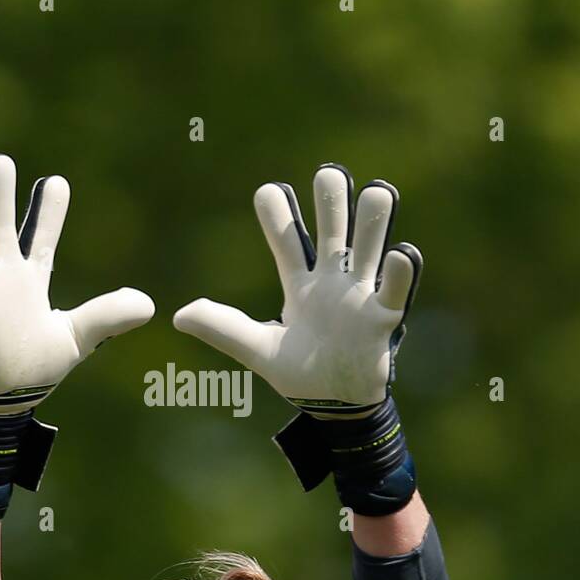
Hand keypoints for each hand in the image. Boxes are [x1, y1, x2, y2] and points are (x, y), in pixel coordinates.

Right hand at [0, 153, 154, 415]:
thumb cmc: (38, 367)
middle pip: (0, 224)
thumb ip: (107, 315)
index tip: (56, 182)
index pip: (42, 235)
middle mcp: (5, 274)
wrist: (7, 399)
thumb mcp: (78, 337)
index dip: (48, 209)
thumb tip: (148, 304)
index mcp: (32, 278)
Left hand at [173, 164, 421, 415]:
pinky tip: (400, 251)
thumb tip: (179, 315)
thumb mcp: (257, 350)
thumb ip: (223, 329)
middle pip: (333, 229)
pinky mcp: (383, 318)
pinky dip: (400, 271)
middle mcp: (332, 280)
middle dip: (332, 200)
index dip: (278, 214)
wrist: (335, 406)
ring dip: (373, 220)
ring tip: (376, 193)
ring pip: (369, 246)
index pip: (287, 239)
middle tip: (328, 173)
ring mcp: (360, 295)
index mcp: (300, 284)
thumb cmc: (299, 374)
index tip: (268, 191)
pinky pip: (395, 290)